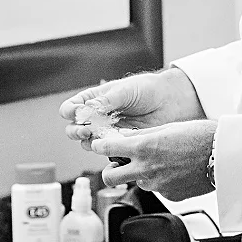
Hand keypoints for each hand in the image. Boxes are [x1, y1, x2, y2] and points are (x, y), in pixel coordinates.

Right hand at [60, 66, 204, 148]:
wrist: (171, 102)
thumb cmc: (148, 90)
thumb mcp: (125, 90)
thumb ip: (106, 101)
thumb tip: (87, 108)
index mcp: (94, 99)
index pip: (72, 107)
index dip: (70, 111)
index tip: (76, 113)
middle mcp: (97, 117)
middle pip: (74, 128)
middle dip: (75, 130)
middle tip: (85, 130)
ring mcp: (107, 132)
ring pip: (87, 142)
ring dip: (88, 142)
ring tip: (96, 137)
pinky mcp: (120, 144)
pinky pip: (106, 151)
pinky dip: (105, 150)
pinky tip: (111, 145)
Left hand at [96, 120, 216, 201]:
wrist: (224, 156)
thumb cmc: (200, 136)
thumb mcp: (166, 128)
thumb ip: (141, 135)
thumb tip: (123, 137)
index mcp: (143, 147)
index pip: (106, 149)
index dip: (99, 146)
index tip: (99, 145)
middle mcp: (145, 169)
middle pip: (109, 177)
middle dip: (110, 170)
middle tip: (119, 163)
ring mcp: (156, 185)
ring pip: (136, 182)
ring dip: (140, 173)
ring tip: (160, 162)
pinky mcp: (168, 196)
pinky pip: (156, 188)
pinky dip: (159, 181)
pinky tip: (174, 171)